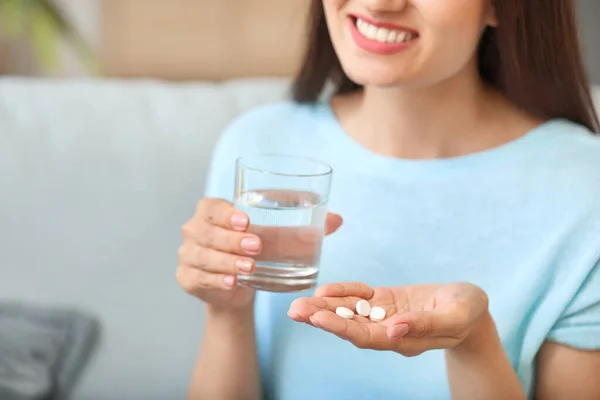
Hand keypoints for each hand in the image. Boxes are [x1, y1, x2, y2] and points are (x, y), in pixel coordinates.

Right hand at [176, 198, 342, 310]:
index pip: (212, 207)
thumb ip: (303, 228)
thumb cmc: (254, 251)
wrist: (236, 288)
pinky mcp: (187, 278)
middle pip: (206, 231)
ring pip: (203, 256)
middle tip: (257, 246)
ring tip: (250, 266)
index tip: (246, 221)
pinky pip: (199, 278)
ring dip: (226, 261)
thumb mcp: (275, 238)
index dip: (226, 213)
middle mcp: (195, 230)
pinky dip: (216, 280)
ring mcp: (188, 255)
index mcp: (211, 211)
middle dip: (231, 239)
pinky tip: (233, 283)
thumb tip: (337, 219)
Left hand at [287, 282, 488, 356]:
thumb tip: (394, 329)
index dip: (341, 328)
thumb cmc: (468, 312)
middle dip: (322, 318)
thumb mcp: (455, 316)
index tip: (317, 318)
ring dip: (325, 306)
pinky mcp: (385, 300)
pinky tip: (327, 289)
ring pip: (350, 312)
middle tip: (294, 310)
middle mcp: (389, 331)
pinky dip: (344, 292)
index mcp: (404, 340)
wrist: (470, 306)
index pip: (366, 337)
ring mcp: (385, 315)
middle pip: (350, 327)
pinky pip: (361, 297)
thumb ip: (426, 324)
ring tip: (299, 303)